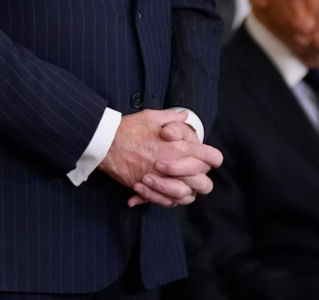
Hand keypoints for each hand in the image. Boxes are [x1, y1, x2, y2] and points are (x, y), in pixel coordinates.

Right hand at [100, 109, 221, 207]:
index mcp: (179, 147)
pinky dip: (167, 199)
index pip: (211, 157)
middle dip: (201, 178)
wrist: (106, 144)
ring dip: (184, 191)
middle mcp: (174, 167)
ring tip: (176, 182)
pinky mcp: (148, 190)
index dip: (212, 158)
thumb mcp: (153, 116)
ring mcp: (162, 181)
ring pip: (186, 196)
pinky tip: (162, 191)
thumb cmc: (129, 129)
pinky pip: (166, 203)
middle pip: (204, 183)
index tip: (207, 158)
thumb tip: (185, 116)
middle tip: (190, 172)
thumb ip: (172, 118)